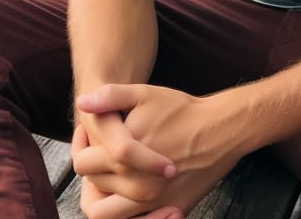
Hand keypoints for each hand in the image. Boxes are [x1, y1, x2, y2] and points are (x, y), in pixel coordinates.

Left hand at [75, 84, 241, 214]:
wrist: (220, 130)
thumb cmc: (181, 110)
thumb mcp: (144, 93)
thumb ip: (110, 97)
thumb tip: (82, 103)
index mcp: (123, 156)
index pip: (83, 163)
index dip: (80, 146)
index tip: (87, 135)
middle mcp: (136, 185)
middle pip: (93, 187)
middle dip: (93, 170)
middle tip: (99, 152)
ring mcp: (154, 203)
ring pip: (108, 214)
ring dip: (105, 196)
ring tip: (112, 174)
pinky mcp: (171, 210)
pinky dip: (128, 212)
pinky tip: (131, 190)